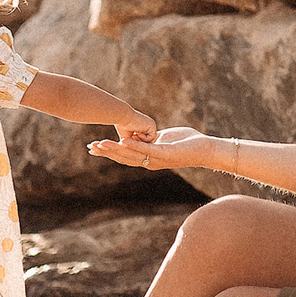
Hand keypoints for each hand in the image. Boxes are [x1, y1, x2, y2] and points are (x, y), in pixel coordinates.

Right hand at [90, 125, 206, 168]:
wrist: (204, 148)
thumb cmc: (186, 142)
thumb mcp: (163, 137)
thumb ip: (150, 138)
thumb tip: (141, 134)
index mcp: (147, 158)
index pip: (123, 156)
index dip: (108, 152)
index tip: (93, 147)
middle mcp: (150, 162)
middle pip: (123, 157)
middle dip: (106, 152)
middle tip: (90, 147)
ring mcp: (157, 159)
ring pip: (132, 155)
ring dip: (116, 149)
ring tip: (101, 143)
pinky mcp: (166, 154)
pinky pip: (148, 150)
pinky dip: (135, 146)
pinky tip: (123, 141)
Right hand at [115, 109, 156, 143]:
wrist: (122, 116)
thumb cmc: (122, 125)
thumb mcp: (128, 136)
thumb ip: (133, 142)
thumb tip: (133, 151)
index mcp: (144, 125)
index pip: (144, 139)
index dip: (138, 142)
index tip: (131, 141)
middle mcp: (149, 125)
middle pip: (148, 140)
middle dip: (140, 142)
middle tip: (132, 139)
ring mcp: (151, 125)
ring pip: (150, 140)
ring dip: (140, 141)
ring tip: (133, 136)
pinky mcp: (152, 126)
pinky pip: (150, 138)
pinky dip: (143, 138)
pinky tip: (137, 133)